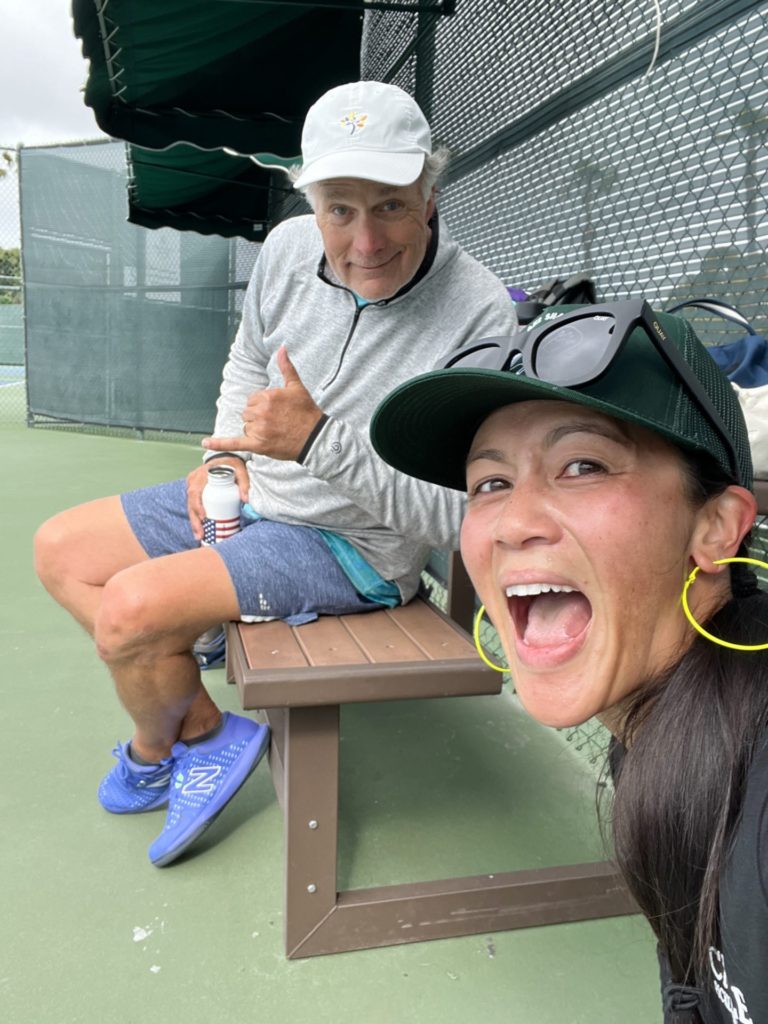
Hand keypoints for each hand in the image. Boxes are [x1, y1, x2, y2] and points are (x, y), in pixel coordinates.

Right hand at [186, 456, 249, 540]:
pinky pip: (193, 504)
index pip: (195, 491)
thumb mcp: (240, 470)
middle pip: (191, 502)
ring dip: (194, 521)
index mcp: (202, 474)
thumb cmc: (231, 464)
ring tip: (199, 536)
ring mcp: (192, 485)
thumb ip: (244, 483)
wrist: (224, 458)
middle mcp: (194, 480)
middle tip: (200, 534)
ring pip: (190, 505)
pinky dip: (196, 517)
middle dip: (195, 520)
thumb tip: (246, 500)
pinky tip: (199, 529)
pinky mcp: (194, 490)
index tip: (203, 517)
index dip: (197, 505)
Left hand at [202, 346, 323, 461]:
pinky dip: (219, 444)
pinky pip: (235, 443)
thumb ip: (286, 367)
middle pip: (247, 414)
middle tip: (277, 423)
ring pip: (246, 428)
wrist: (316, 438)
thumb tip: (282, 349)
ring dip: (256, 431)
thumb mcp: (297, 387)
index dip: (263, 406)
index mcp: (267, 396)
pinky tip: (205, 443)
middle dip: (258, 418)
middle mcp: (261, 412)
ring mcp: (259, 429)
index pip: (252, 400)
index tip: (277, 411)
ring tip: (274, 433)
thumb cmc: (307, 412)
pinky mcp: (258, 445)